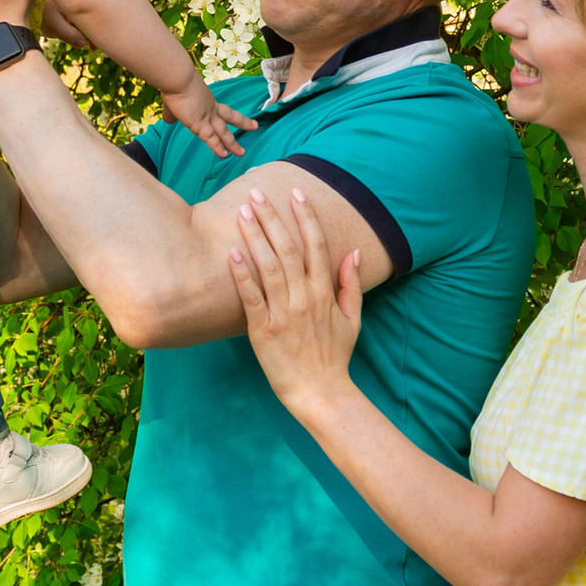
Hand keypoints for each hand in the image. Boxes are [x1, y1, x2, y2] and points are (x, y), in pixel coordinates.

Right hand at [162, 74, 254, 159]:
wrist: (177, 78)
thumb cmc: (174, 84)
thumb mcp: (173, 100)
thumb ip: (172, 112)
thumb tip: (169, 120)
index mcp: (206, 99)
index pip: (218, 109)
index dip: (224, 114)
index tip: (231, 117)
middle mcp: (210, 107)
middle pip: (230, 116)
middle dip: (243, 123)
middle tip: (254, 127)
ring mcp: (207, 116)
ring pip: (224, 131)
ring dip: (232, 143)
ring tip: (241, 153)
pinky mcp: (199, 124)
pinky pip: (211, 139)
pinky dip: (218, 147)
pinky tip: (224, 155)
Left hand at [228, 188, 362, 414]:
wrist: (320, 392)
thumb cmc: (334, 356)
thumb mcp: (352, 319)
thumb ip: (351, 284)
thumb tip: (354, 252)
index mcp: (325, 293)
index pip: (316, 245)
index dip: (306, 217)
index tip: (296, 193)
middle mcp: (304, 298)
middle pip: (287, 248)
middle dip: (272, 217)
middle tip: (257, 192)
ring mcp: (283, 313)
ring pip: (268, 266)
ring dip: (255, 236)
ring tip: (243, 212)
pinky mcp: (262, 330)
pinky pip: (251, 297)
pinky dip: (241, 274)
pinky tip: (232, 253)